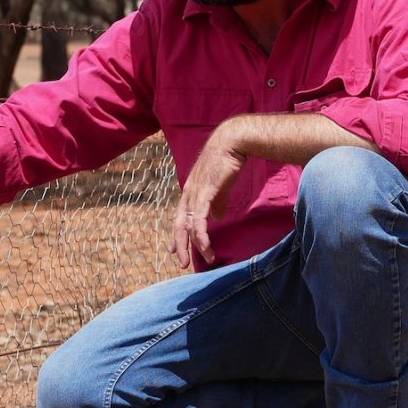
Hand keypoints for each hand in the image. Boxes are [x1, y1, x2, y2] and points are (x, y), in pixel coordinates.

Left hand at [171, 122, 246, 268]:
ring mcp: (195, 194)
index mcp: (190, 192)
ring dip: (196, 245)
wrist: (231, 143)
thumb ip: (217, 203)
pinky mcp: (205, 194)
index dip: (177, 234)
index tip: (175, 249)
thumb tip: (216, 218)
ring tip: (205, 258)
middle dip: (180, 246)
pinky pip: (199, 220)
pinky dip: (201, 235)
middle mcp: (189, 194)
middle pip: (179, 225)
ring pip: (189, 226)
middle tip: (182, 263)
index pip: (180, 218)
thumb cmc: (226, 162)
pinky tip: (206, 246)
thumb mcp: (220, 187)